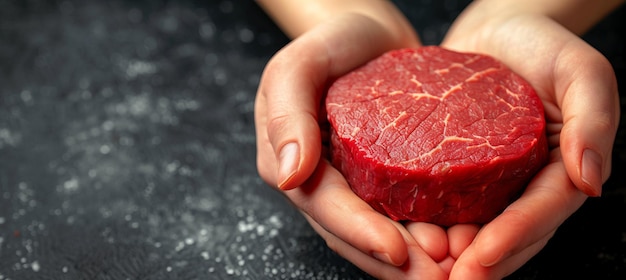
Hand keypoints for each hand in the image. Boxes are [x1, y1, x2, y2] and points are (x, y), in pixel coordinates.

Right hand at [255, 12, 450, 278]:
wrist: (369, 34)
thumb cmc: (334, 42)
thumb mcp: (299, 64)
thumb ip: (286, 113)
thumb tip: (290, 173)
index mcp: (290, 161)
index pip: (324, 206)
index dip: (359, 233)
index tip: (397, 252)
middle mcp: (319, 182)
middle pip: (352, 234)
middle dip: (392, 262)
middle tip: (440, 275)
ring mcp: (350, 185)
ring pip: (377, 234)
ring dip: (412, 259)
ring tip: (453, 267)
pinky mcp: (382, 181)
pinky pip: (400, 215)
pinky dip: (425, 235)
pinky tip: (457, 242)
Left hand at [423, 3, 619, 277]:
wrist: (496, 31)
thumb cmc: (541, 45)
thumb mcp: (581, 70)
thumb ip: (594, 119)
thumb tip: (593, 181)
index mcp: (560, 169)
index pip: (540, 213)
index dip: (513, 239)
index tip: (479, 260)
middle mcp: (525, 184)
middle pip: (509, 235)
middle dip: (480, 263)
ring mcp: (491, 182)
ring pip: (476, 230)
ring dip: (452, 256)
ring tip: (422, 270)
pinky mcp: (459, 171)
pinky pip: (447, 204)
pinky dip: (431, 225)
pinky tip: (406, 237)